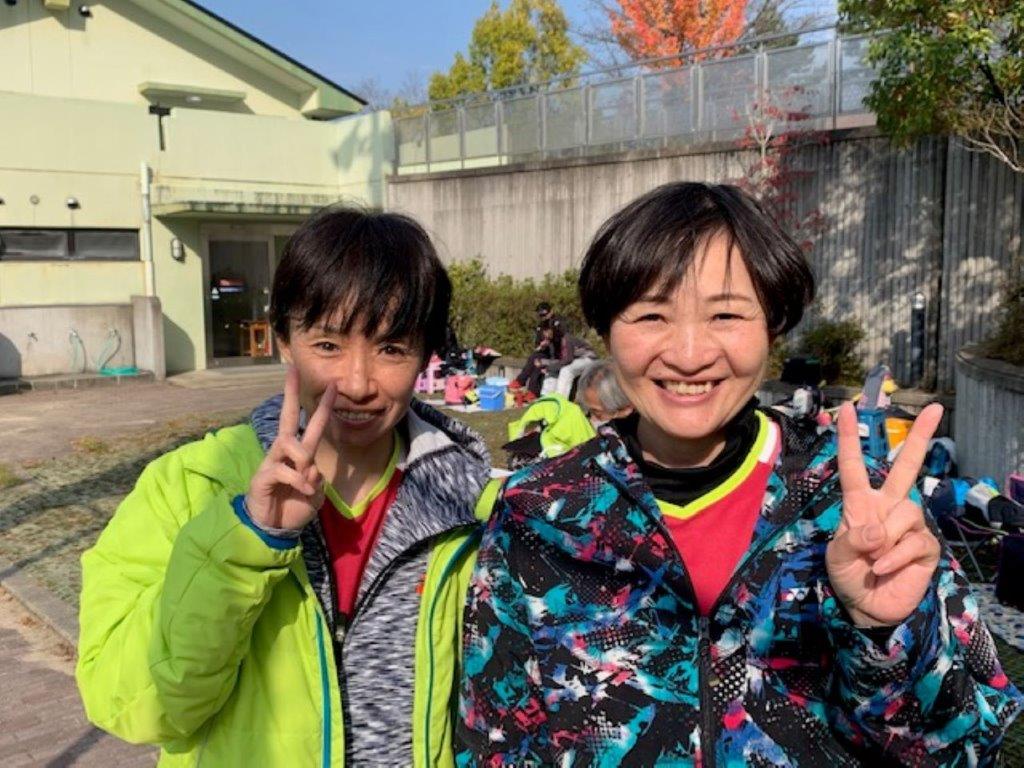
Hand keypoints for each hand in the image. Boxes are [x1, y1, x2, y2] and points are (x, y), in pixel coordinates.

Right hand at [244, 367, 335, 530]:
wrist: (275, 528)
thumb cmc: (295, 506)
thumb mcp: (315, 494)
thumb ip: (318, 481)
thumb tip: (312, 469)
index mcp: (301, 454)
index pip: (311, 424)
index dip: (321, 406)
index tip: (332, 385)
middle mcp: (285, 452)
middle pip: (288, 417)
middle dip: (291, 394)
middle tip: (293, 370)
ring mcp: (272, 462)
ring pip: (289, 443)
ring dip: (304, 459)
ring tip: (308, 480)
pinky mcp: (263, 476)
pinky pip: (285, 470)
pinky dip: (299, 481)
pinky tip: (304, 491)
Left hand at [825, 402, 943, 626]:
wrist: (867, 607)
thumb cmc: (848, 575)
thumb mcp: (836, 557)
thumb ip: (850, 541)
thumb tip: (875, 530)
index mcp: (860, 503)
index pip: (854, 466)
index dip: (847, 437)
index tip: (845, 407)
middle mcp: (887, 507)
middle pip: (906, 467)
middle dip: (921, 437)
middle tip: (936, 408)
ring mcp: (908, 525)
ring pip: (905, 512)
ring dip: (885, 538)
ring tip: (873, 559)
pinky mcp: (925, 546)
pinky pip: (913, 541)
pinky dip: (894, 557)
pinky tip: (883, 569)